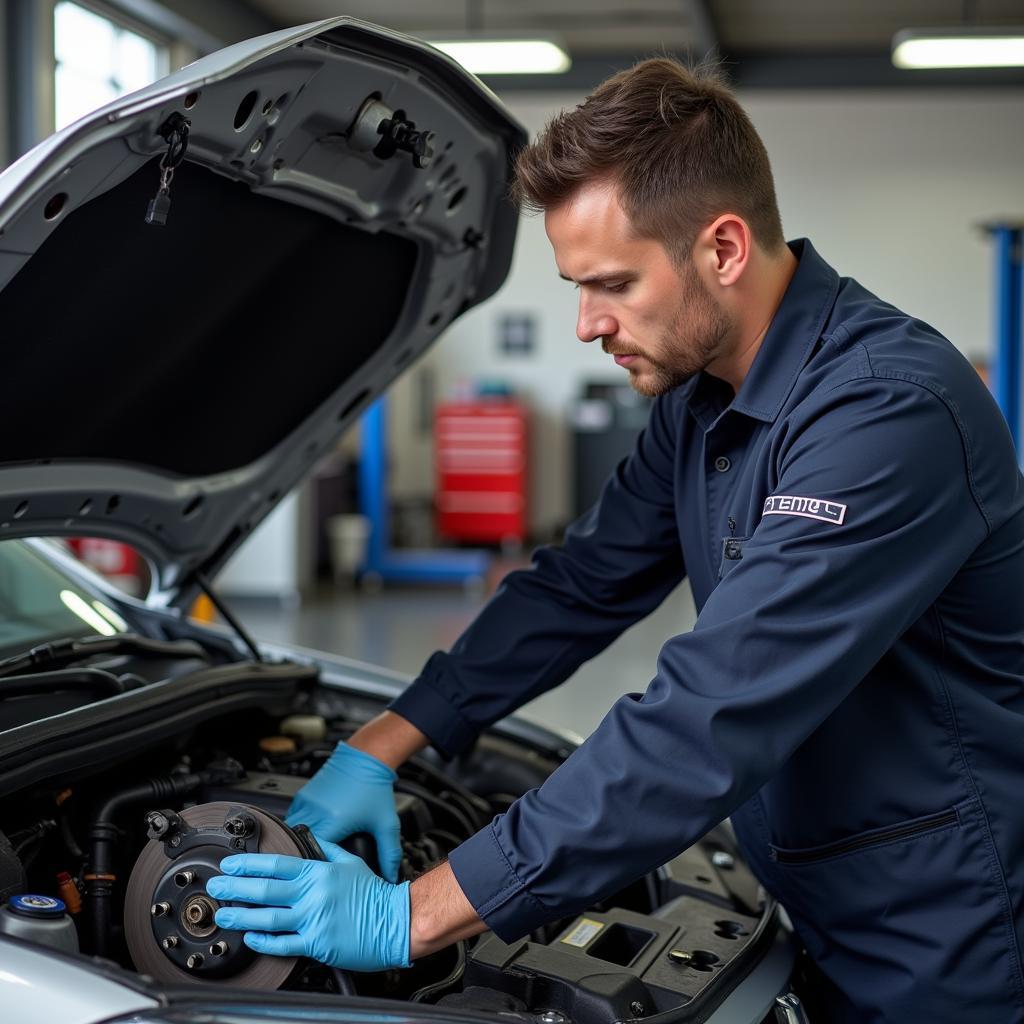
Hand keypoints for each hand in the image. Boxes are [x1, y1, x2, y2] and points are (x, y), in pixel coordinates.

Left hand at [207, 838, 409, 971]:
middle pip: (265, 890)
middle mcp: (313, 895)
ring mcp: (314, 920)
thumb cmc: (375, 893)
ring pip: (268, 919)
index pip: (276, 864)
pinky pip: (284, 944)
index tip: (230, 864)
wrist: (396, 921)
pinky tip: (251, 938)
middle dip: (236, 888)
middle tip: (217, 887)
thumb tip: (309, 837)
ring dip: (241, 917)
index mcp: (319, 872)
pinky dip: (264, 942)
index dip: (249, 864)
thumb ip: (326, 848)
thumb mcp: (351, 860)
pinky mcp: (317, 944)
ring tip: (223, 915)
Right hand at [285, 742, 401, 881]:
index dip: (317, 866)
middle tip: (312, 865)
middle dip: (304, 855)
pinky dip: (298, 826)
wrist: (366, 758)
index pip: (314, 853)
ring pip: (291, 830)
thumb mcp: (386, 823)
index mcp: (334, 822)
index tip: (321, 874)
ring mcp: (306, 802)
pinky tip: (309, 831)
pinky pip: (292, 817)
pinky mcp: (302, 795)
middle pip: (299, 843)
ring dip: (299, 840)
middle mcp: (316, 812)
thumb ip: (390, 853)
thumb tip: (391, 877)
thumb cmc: (374, 787)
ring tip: (309, 850)